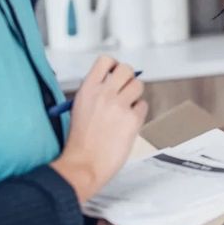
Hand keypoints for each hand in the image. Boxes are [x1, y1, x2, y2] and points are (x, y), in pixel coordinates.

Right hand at [52, 55, 147, 202]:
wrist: (83, 164)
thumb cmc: (80, 142)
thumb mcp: (80, 109)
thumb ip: (95, 94)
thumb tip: (113, 84)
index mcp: (87, 89)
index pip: (105, 61)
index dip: (114, 66)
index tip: (115, 74)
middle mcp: (104, 93)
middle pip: (126, 69)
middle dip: (128, 78)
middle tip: (125, 91)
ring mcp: (119, 105)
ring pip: (138, 85)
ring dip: (135, 95)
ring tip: (126, 109)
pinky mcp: (132, 119)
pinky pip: (143, 106)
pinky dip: (138, 113)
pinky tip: (128, 124)